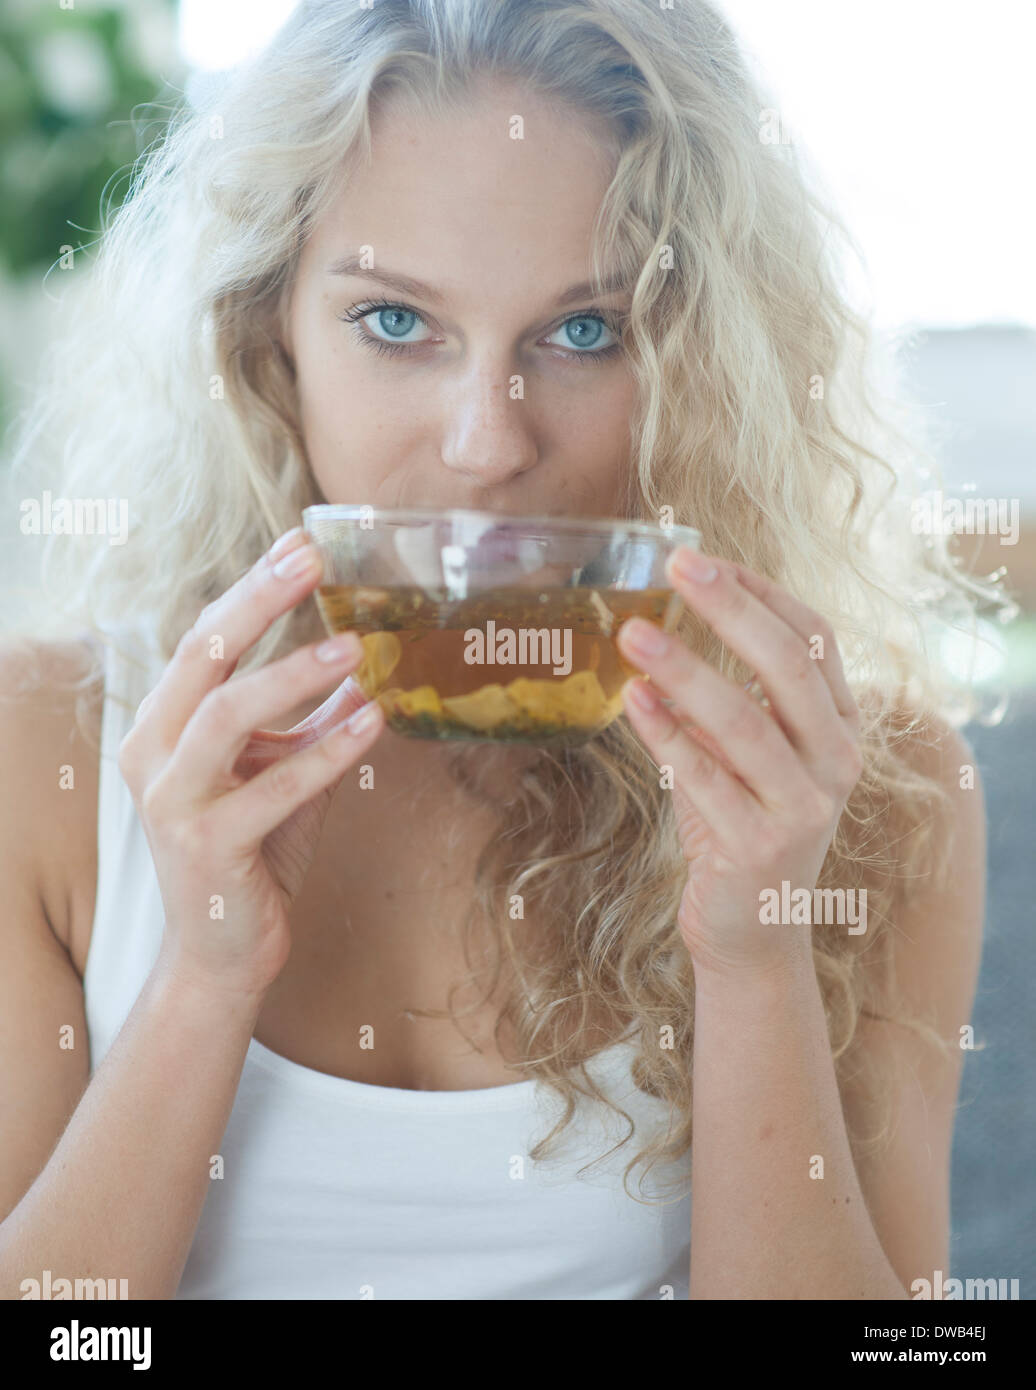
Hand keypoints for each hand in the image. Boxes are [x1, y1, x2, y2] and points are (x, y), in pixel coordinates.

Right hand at [118, 527, 384, 1000]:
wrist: (222, 951)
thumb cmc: (252, 850)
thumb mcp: (279, 769)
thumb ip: (308, 717)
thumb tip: (364, 660)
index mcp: (164, 724)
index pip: (204, 638)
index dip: (253, 587)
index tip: (302, 541)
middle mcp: (152, 752)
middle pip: (203, 656)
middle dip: (259, 601)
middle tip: (314, 559)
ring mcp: (174, 800)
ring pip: (229, 715)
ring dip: (294, 672)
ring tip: (354, 645)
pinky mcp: (209, 844)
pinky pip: (274, 787)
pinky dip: (328, 752)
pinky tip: (375, 721)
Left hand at [617, 548, 863, 978]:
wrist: (753, 934)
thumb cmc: (740, 828)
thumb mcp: (744, 756)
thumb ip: (727, 698)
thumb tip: (665, 622)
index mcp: (842, 727)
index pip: (813, 639)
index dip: (761, 593)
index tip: (705, 558)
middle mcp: (836, 762)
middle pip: (786, 665)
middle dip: (730, 609)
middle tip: (676, 566)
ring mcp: (803, 806)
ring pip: (742, 720)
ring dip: (684, 669)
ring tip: (633, 632)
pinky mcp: (760, 846)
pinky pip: (702, 776)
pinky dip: (664, 733)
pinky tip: (631, 699)